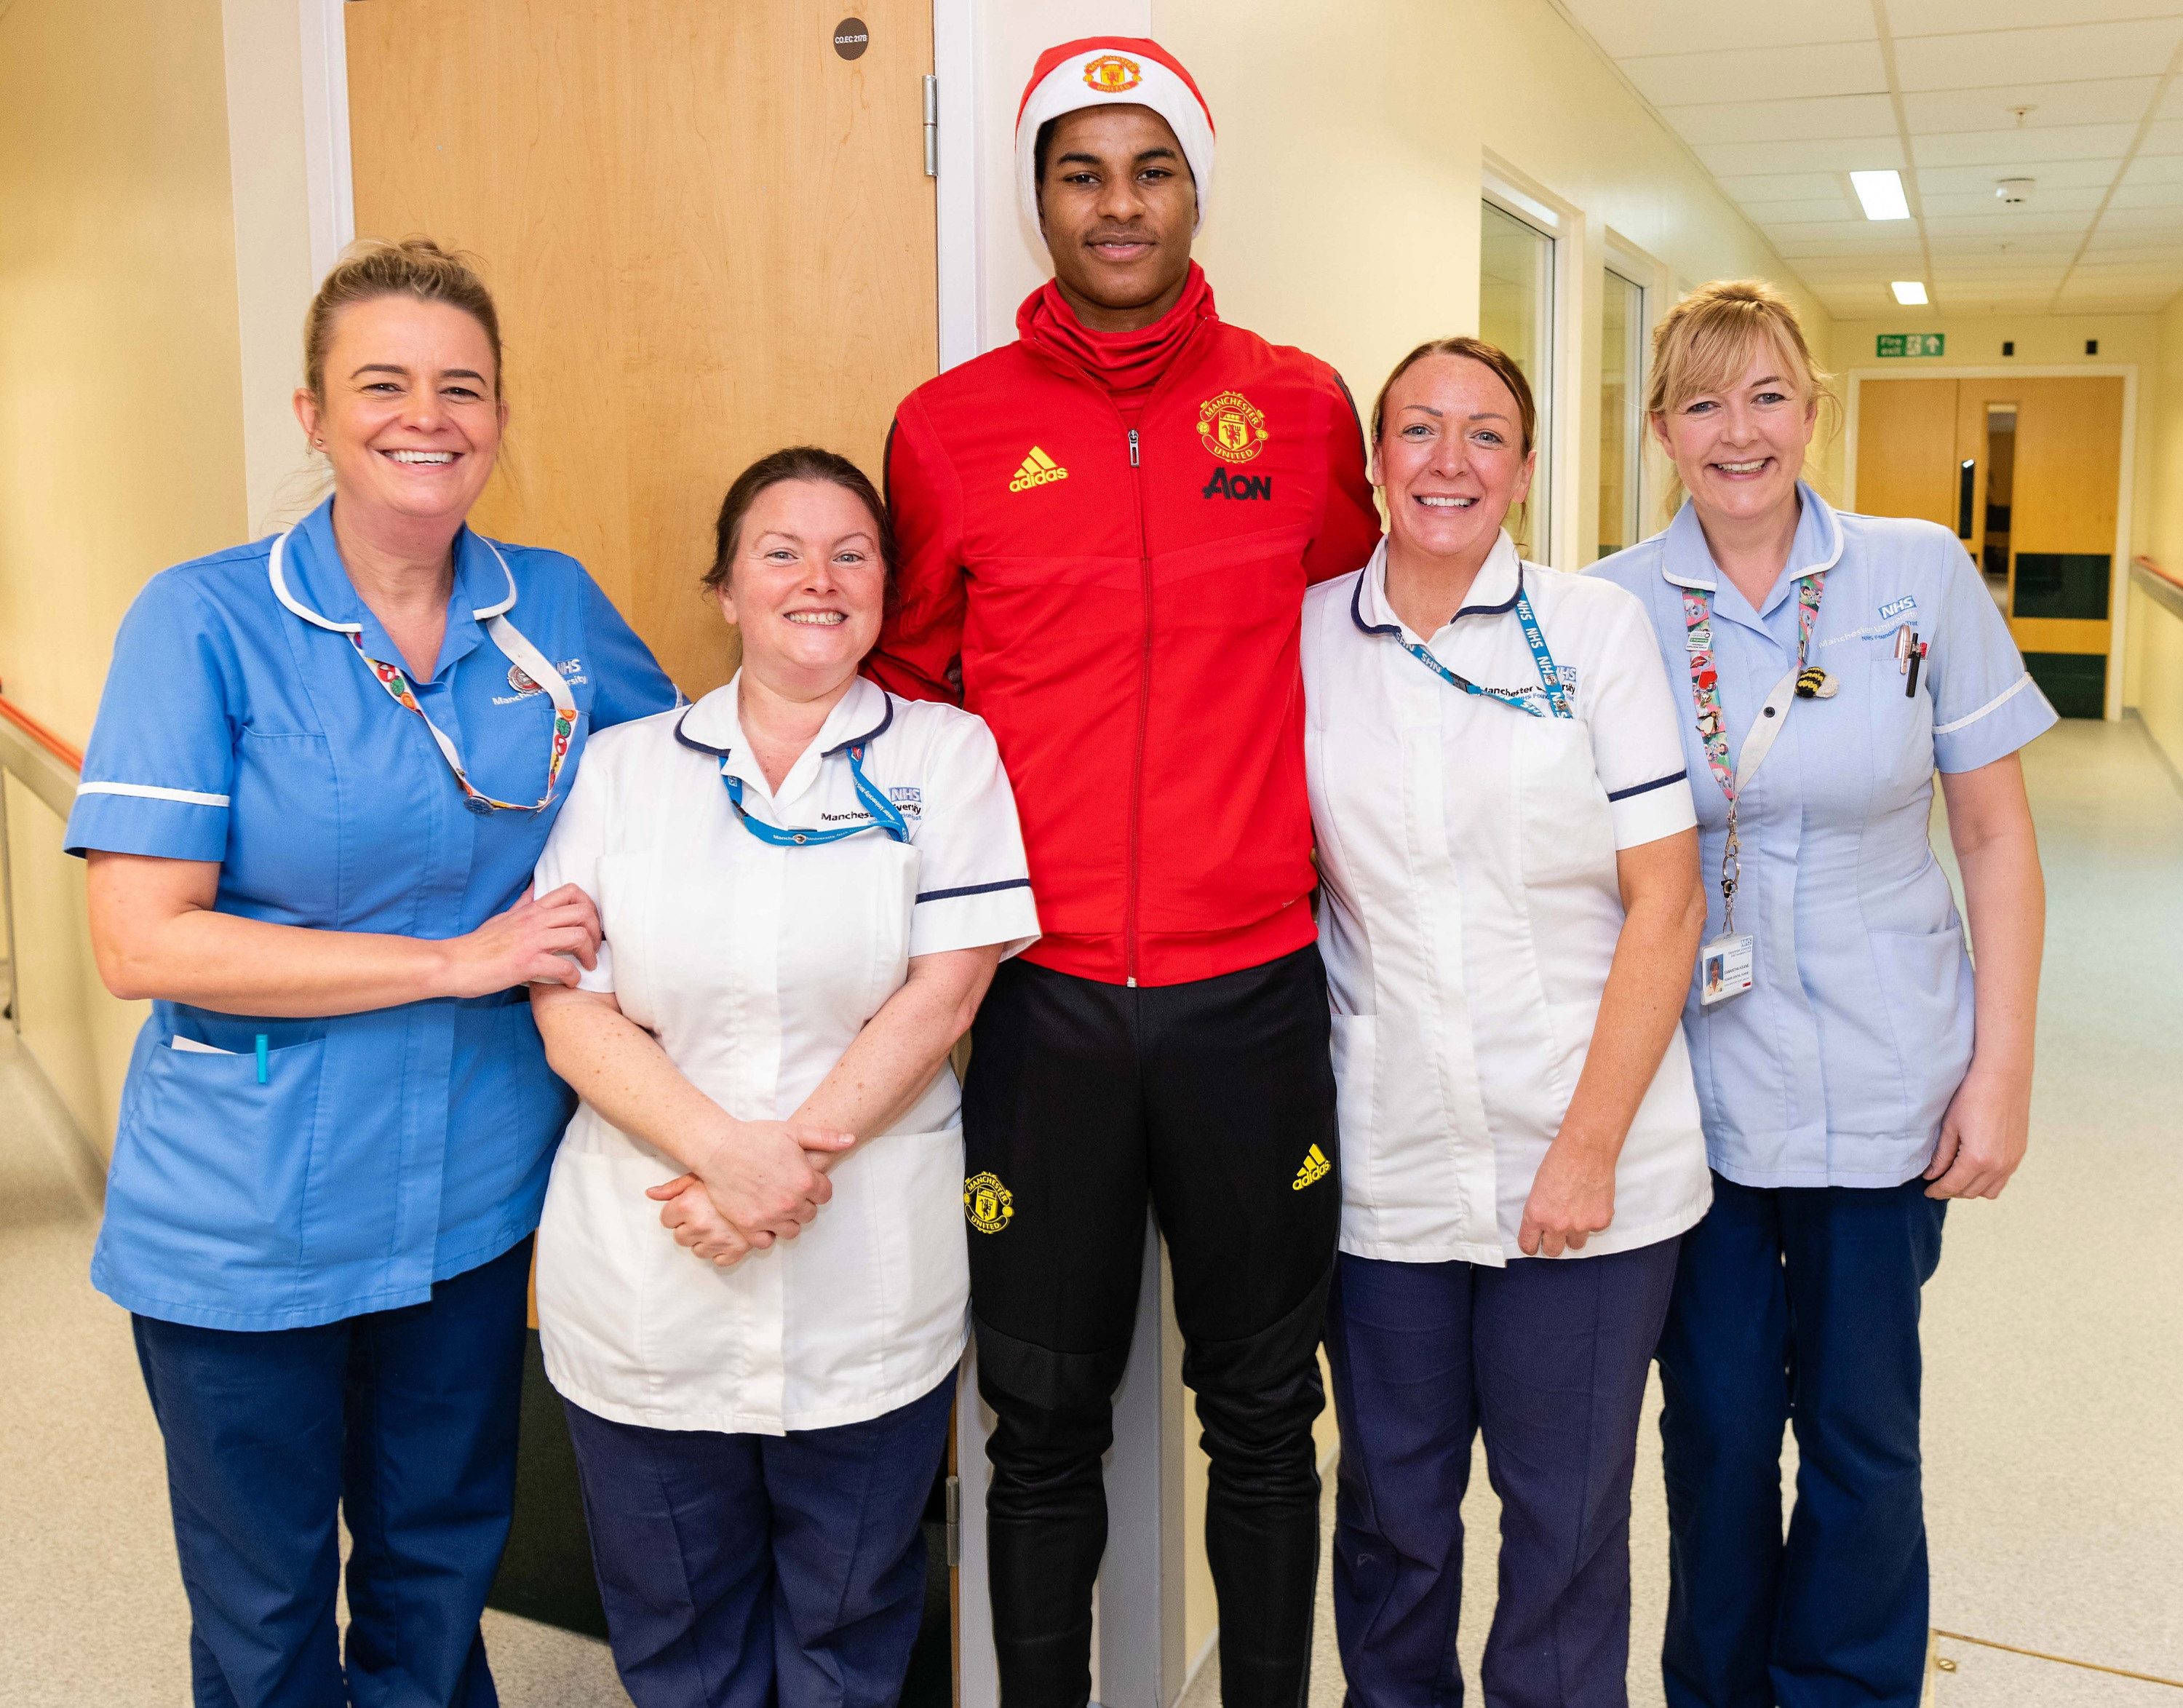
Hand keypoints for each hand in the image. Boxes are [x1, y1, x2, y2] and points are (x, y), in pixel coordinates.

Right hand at [444, 884, 601, 995]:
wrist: (453, 963)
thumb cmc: (477, 945)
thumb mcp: (503, 917)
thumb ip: (523, 905)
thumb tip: (535, 889)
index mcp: (531, 910)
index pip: (572, 892)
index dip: (589, 907)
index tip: (588, 926)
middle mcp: (535, 921)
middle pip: (583, 912)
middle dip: (596, 931)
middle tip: (593, 949)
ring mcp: (531, 941)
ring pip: (578, 936)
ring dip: (589, 954)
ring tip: (586, 966)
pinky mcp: (526, 963)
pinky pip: (563, 967)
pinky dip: (573, 977)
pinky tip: (569, 983)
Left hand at [647, 1174, 755, 1265]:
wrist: (767, 1181)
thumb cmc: (731, 1175)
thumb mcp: (700, 1174)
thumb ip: (673, 1187)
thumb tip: (650, 1193)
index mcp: (687, 1205)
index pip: (666, 1219)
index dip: (677, 1211)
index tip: (690, 1205)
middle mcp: (700, 1225)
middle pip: (680, 1237)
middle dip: (690, 1227)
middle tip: (706, 1212)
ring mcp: (718, 1240)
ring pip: (698, 1250)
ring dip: (705, 1239)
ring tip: (718, 1222)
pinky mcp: (736, 1250)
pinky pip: (719, 1259)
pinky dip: (722, 1251)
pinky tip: (727, 1234)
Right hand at [692, 1118, 855, 1242]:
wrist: (719, 1149)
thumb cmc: (755, 1137)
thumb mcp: (794, 1131)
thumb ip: (825, 1138)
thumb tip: (851, 1140)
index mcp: (805, 1180)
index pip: (825, 1195)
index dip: (816, 1187)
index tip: (804, 1180)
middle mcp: (791, 1203)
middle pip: (810, 1214)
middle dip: (803, 1203)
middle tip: (788, 1190)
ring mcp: (770, 1217)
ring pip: (792, 1230)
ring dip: (788, 1220)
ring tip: (777, 1205)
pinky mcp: (749, 1225)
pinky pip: (767, 1242)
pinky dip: (767, 1233)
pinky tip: (763, 1218)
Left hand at [1519, 1135, 1617, 1257]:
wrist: (1586, 1149)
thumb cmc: (1559, 1161)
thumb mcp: (1537, 1188)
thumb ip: (1540, 1211)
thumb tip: (1542, 1226)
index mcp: (1536, 1215)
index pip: (1529, 1245)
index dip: (1530, 1245)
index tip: (1533, 1243)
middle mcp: (1557, 1225)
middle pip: (1553, 1251)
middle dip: (1553, 1242)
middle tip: (1556, 1229)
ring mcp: (1581, 1225)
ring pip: (1576, 1245)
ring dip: (1574, 1234)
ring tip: (1576, 1214)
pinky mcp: (1601, 1221)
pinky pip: (1595, 1230)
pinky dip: (1593, 1220)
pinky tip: (1591, 1202)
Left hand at [1925, 1063, 2029, 1199]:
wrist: (2004, 1077)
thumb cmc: (1972, 1097)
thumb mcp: (1950, 1126)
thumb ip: (1941, 1156)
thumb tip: (1932, 1176)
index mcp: (1977, 1159)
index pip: (1953, 1186)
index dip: (1937, 1191)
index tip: (1927, 1190)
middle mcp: (1998, 1166)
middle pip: (1970, 1192)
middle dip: (1951, 1190)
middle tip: (1937, 1182)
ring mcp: (2012, 1162)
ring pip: (1988, 1191)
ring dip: (1970, 1188)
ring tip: (1955, 1176)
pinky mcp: (2019, 1154)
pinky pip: (2002, 1180)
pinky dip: (1987, 1181)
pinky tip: (1974, 1169)